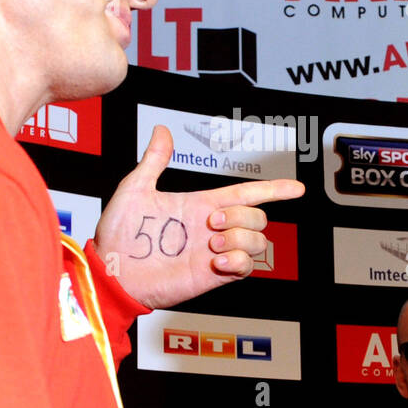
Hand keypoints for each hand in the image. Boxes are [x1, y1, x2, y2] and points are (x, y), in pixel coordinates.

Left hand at [94, 126, 304, 307]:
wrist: (111, 272)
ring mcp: (215, 252)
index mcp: (200, 205)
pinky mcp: (214, 275)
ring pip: (258, 240)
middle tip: (210, 224)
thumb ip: (154, 160)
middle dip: (242, 216)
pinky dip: (239, 261)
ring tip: (210, 245)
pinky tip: (217, 261)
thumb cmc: (119, 235)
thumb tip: (162, 131)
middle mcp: (213, 228)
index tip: (296, 188)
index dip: (274, 190)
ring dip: (240, 238)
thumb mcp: (135, 188)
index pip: (246, 194)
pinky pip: (247, 267)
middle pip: (258, 217)